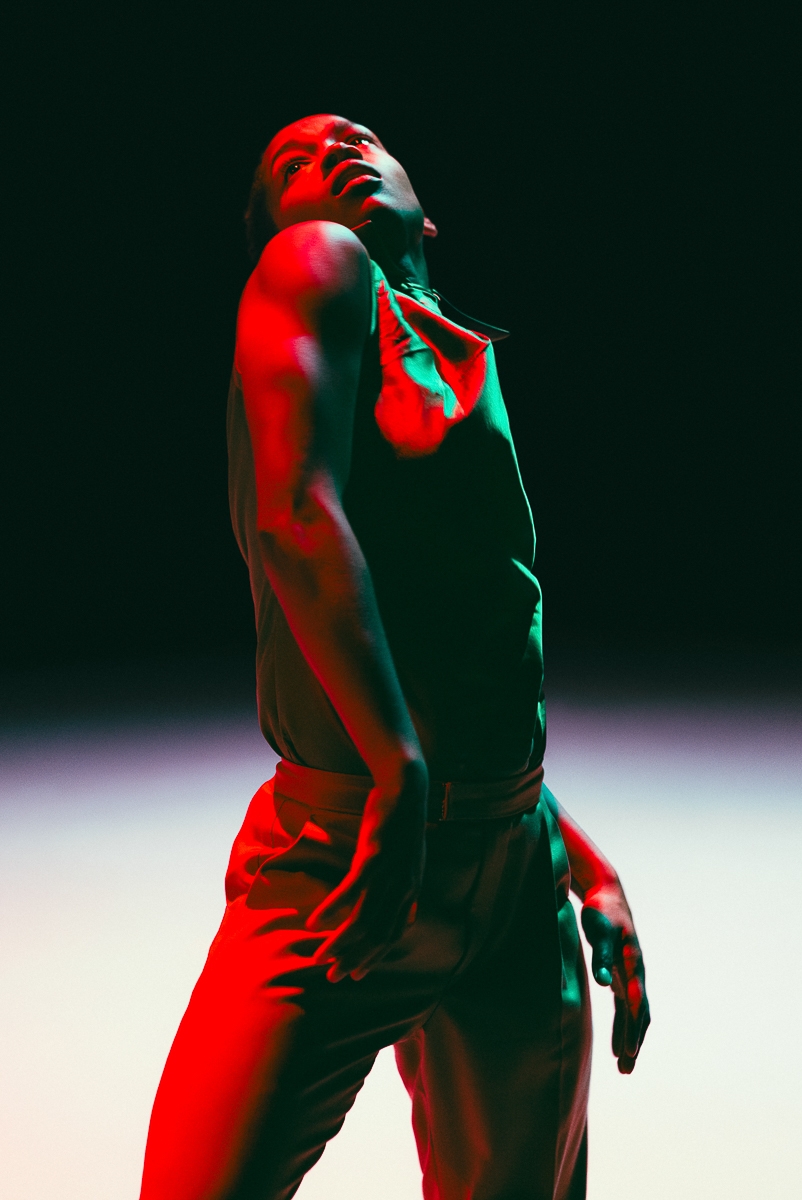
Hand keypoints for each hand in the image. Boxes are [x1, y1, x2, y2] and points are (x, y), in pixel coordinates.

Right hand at [306, 759, 427, 982]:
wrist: (406, 789)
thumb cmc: (403, 825)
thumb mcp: (412, 863)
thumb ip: (408, 893)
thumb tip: (409, 919)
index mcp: (410, 891)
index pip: (391, 935)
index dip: (373, 958)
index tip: (354, 974)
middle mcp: (402, 887)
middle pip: (376, 935)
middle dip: (353, 959)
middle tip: (331, 976)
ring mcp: (388, 873)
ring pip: (363, 919)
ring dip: (340, 942)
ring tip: (319, 956)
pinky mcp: (373, 856)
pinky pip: (351, 891)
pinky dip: (332, 909)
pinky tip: (315, 922)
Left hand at [581, 883, 649, 1073]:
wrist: (607, 895)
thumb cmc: (602, 911)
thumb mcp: (600, 930)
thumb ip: (601, 956)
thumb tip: (604, 983)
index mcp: (633, 963)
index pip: (635, 1002)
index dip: (632, 1027)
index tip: (629, 1050)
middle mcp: (635, 973)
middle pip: (638, 1014)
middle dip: (634, 1041)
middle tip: (626, 1069)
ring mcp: (629, 975)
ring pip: (633, 1014)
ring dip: (629, 1039)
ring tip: (624, 1066)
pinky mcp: (621, 974)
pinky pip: (624, 1006)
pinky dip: (622, 1025)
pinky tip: (617, 1043)